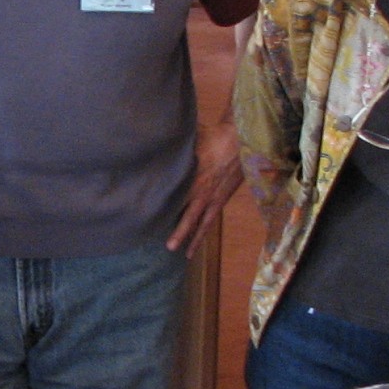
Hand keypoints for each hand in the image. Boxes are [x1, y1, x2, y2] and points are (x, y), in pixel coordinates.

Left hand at [167, 120, 242, 254]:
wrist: (240, 140)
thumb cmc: (213, 136)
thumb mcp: (191, 139)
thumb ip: (175, 145)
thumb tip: (156, 140)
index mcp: (194, 177)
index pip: (175, 195)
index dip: (162, 206)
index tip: (147, 217)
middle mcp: (202, 192)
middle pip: (187, 215)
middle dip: (177, 231)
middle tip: (167, 246)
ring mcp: (212, 198)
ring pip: (199, 223)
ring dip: (190, 237)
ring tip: (181, 252)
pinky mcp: (220, 201)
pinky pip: (209, 221)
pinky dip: (201, 234)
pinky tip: (194, 246)